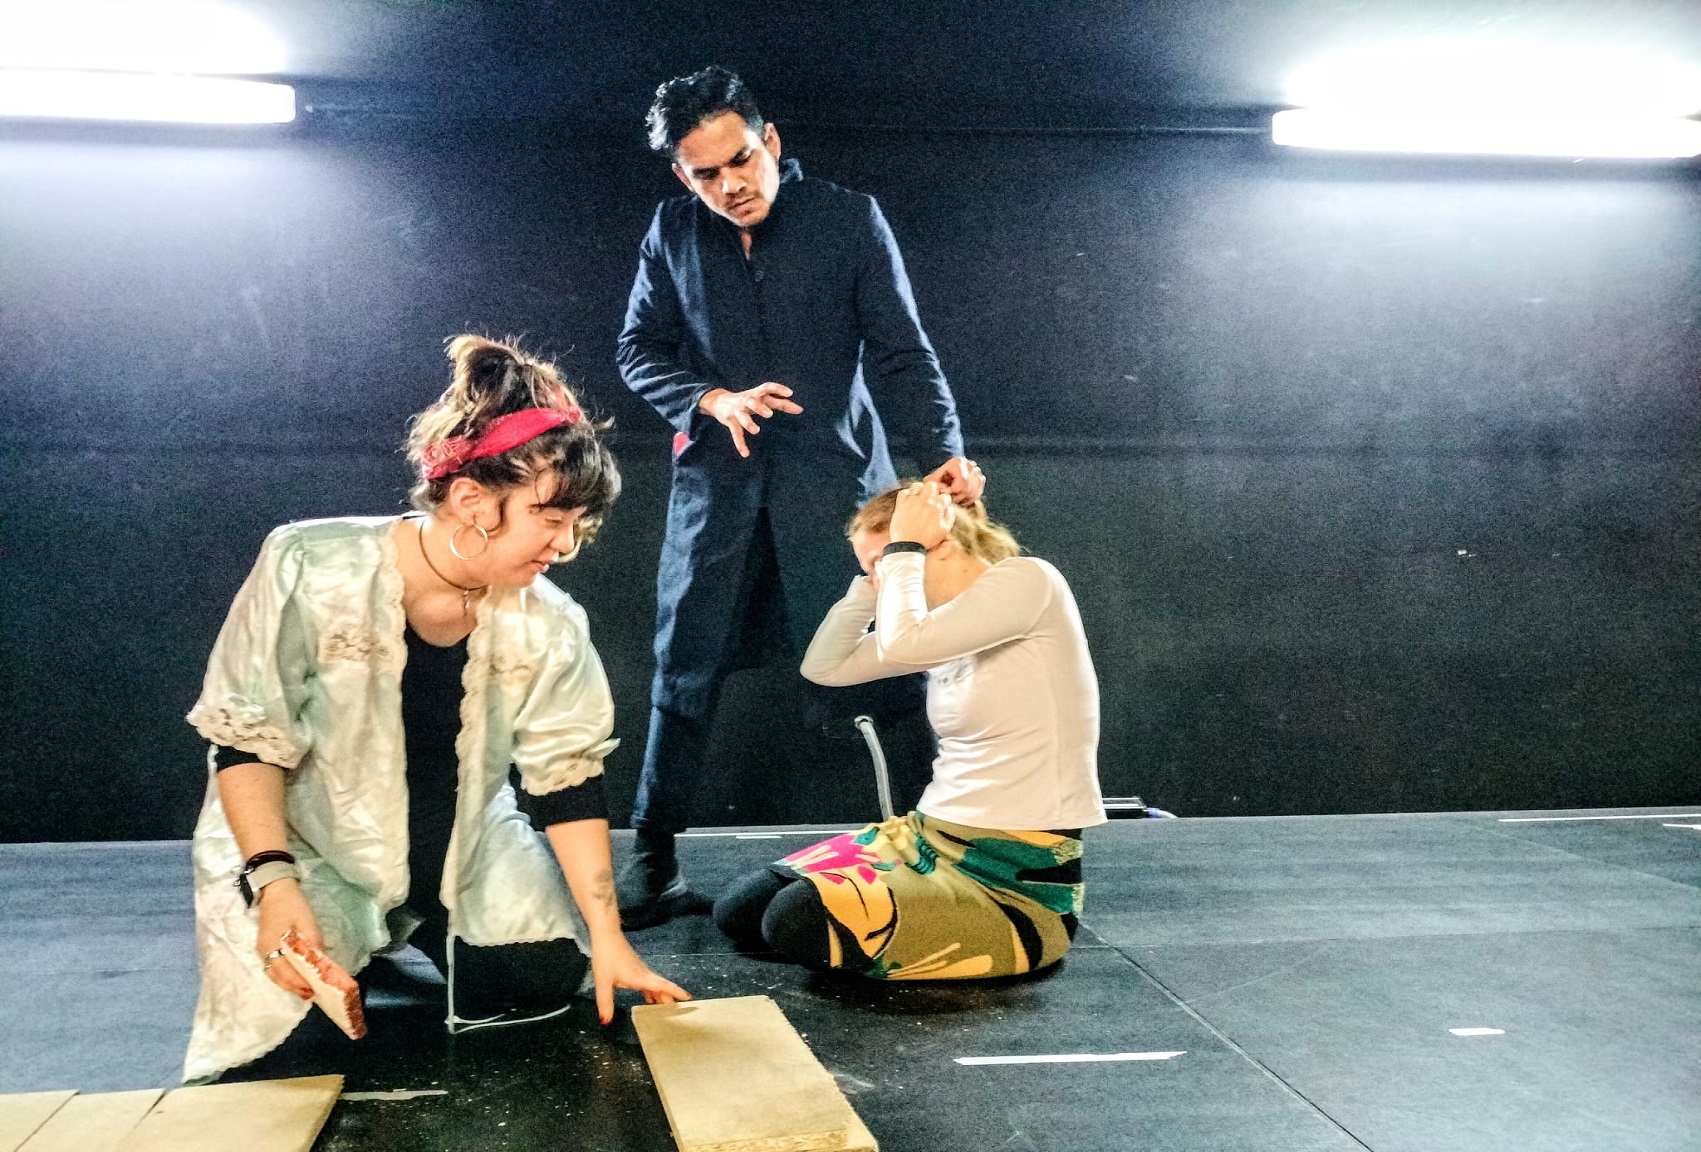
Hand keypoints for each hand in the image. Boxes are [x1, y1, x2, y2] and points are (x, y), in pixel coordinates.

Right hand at [255, 880, 319, 1000]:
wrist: (276, 890)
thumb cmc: (292, 905)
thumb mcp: (307, 923)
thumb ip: (312, 944)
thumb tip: (321, 963)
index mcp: (273, 945)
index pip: (285, 972)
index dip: (299, 983)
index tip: (312, 990)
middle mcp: (264, 951)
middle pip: (277, 977)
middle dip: (294, 987)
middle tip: (310, 994)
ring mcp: (262, 949)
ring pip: (274, 974)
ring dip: (288, 983)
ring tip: (304, 989)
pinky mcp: (264, 946)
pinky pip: (272, 967)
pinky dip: (283, 975)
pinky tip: (295, 977)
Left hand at [590, 934, 690, 1024]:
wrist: (606, 935)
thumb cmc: (606, 957)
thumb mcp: (603, 981)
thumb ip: (605, 1002)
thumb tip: (606, 1022)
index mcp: (640, 978)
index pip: (662, 986)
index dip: (676, 992)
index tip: (688, 998)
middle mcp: (643, 973)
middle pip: (661, 986)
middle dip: (669, 998)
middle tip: (677, 1011)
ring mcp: (640, 969)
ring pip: (655, 984)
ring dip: (660, 995)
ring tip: (663, 1008)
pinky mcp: (634, 966)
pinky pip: (647, 981)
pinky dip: (650, 991)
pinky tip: (648, 997)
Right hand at [699, 383, 803, 457]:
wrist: (718, 401)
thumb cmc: (746, 400)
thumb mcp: (760, 398)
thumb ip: (778, 403)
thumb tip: (800, 409)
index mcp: (756, 394)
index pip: (767, 388)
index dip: (778, 389)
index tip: (790, 393)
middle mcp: (746, 401)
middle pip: (752, 401)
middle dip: (760, 407)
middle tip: (769, 414)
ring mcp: (737, 411)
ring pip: (742, 417)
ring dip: (748, 423)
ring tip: (756, 431)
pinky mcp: (729, 421)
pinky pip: (735, 433)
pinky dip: (740, 443)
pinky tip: (745, 454)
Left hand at [889, 481, 952, 549]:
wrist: (908, 546)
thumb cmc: (926, 540)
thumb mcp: (944, 530)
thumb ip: (949, 516)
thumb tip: (948, 507)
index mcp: (938, 508)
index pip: (945, 496)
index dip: (942, 501)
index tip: (939, 505)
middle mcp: (926, 502)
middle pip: (931, 485)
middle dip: (932, 490)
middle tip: (929, 498)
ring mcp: (912, 502)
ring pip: (917, 486)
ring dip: (918, 491)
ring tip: (918, 499)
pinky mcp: (901, 505)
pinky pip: (903, 492)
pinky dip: (906, 495)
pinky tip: (908, 502)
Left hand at [925, 456, 984, 504]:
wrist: (947, 470)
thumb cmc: (939, 476)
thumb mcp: (933, 479)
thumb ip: (936, 485)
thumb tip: (944, 492)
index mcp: (959, 462)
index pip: (962, 482)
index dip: (953, 492)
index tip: (945, 494)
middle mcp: (971, 465)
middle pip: (968, 489)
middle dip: (958, 497)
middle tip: (949, 498)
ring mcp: (977, 472)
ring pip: (973, 493)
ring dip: (963, 499)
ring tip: (954, 498)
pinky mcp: (981, 479)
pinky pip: (977, 494)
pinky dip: (969, 499)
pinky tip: (961, 498)